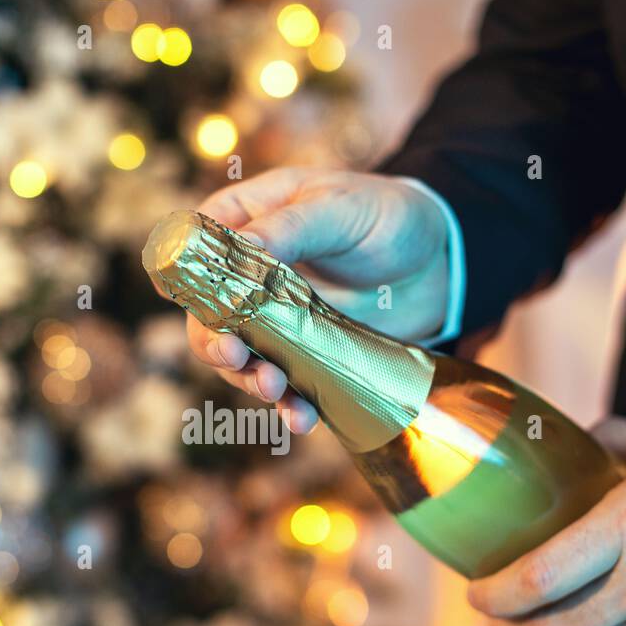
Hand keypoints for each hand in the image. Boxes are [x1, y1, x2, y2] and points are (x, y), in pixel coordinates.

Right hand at [187, 167, 449, 432]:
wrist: (442, 263)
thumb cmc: (388, 216)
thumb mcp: (340, 208)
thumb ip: (290, 227)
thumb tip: (240, 251)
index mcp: (246, 222)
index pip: (195, 248)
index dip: (182, 277)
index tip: (185, 301)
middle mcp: (249, 277)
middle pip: (206, 316)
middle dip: (215, 342)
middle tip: (235, 354)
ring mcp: (274, 321)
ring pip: (240, 359)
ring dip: (249, 379)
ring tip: (275, 388)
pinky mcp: (304, 356)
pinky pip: (285, 386)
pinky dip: (290, 405)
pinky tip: (302, 417)